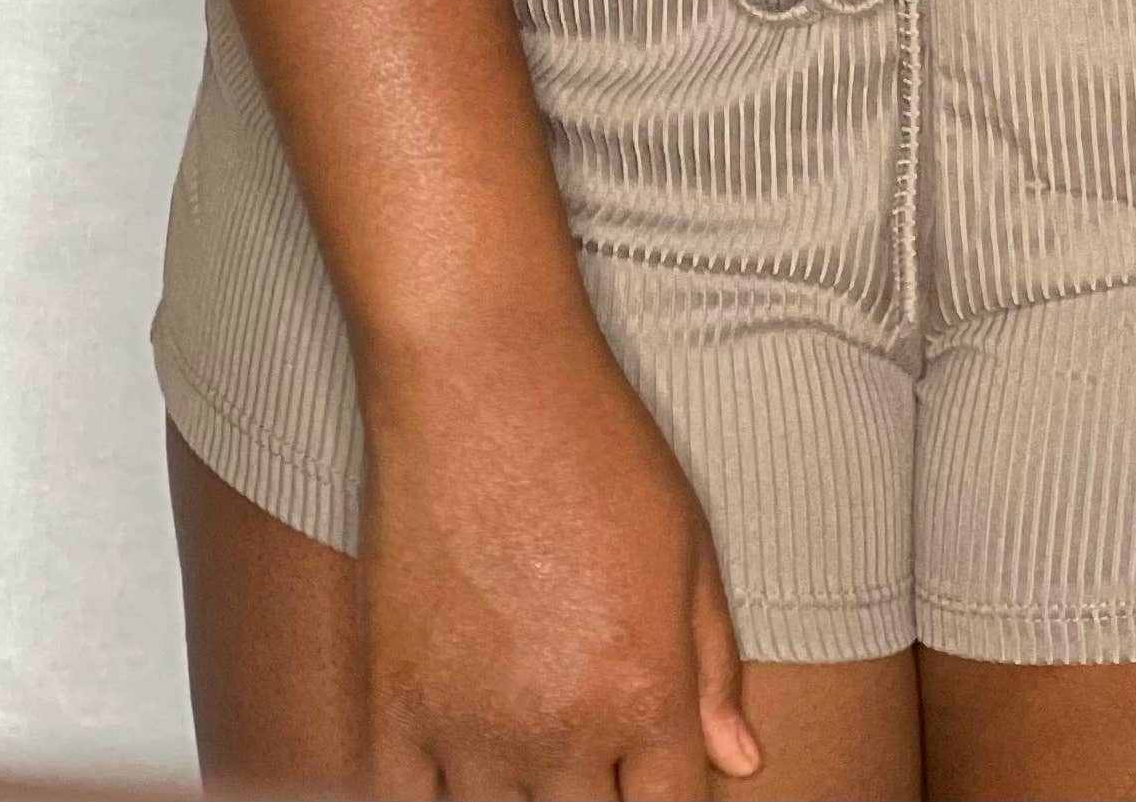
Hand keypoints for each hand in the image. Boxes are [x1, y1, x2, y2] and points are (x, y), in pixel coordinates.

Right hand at [355, 312, 762, 797]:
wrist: (481, 375)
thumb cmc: (594, 442)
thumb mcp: (687, 544)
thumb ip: (712, 665)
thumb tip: (741, 761)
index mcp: (645, 692)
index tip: (655, 786)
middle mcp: (561, 728)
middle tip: (593, 763)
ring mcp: (469, 724)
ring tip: (530, 764)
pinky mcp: (394, 702)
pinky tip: (456, 779)